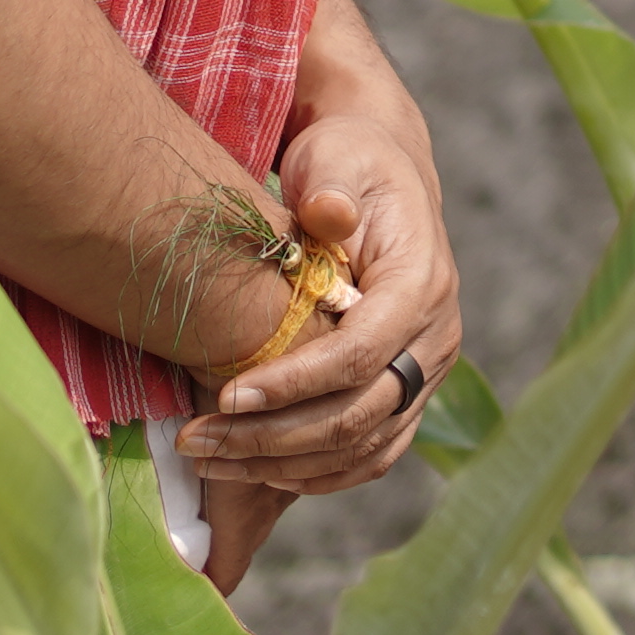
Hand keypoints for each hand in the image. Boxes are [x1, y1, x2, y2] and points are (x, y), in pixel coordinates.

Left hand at [181, 116, 457, 537]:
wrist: (380, 175)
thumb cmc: (348, 165)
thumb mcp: (338, 160)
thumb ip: (332, 191)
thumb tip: (329, 213)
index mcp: (424, 281)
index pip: (361, 353)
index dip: (294, 384)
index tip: (226, 396)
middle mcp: (436, 336)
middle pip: (359, 413)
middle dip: (272, 437)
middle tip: (197, 442)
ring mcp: (426, 372)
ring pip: (362, 446)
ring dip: (283, 465)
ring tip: (210, 461)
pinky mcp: (408, 395)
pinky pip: (370, 454)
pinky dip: (316, 474)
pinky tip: (257, 471)